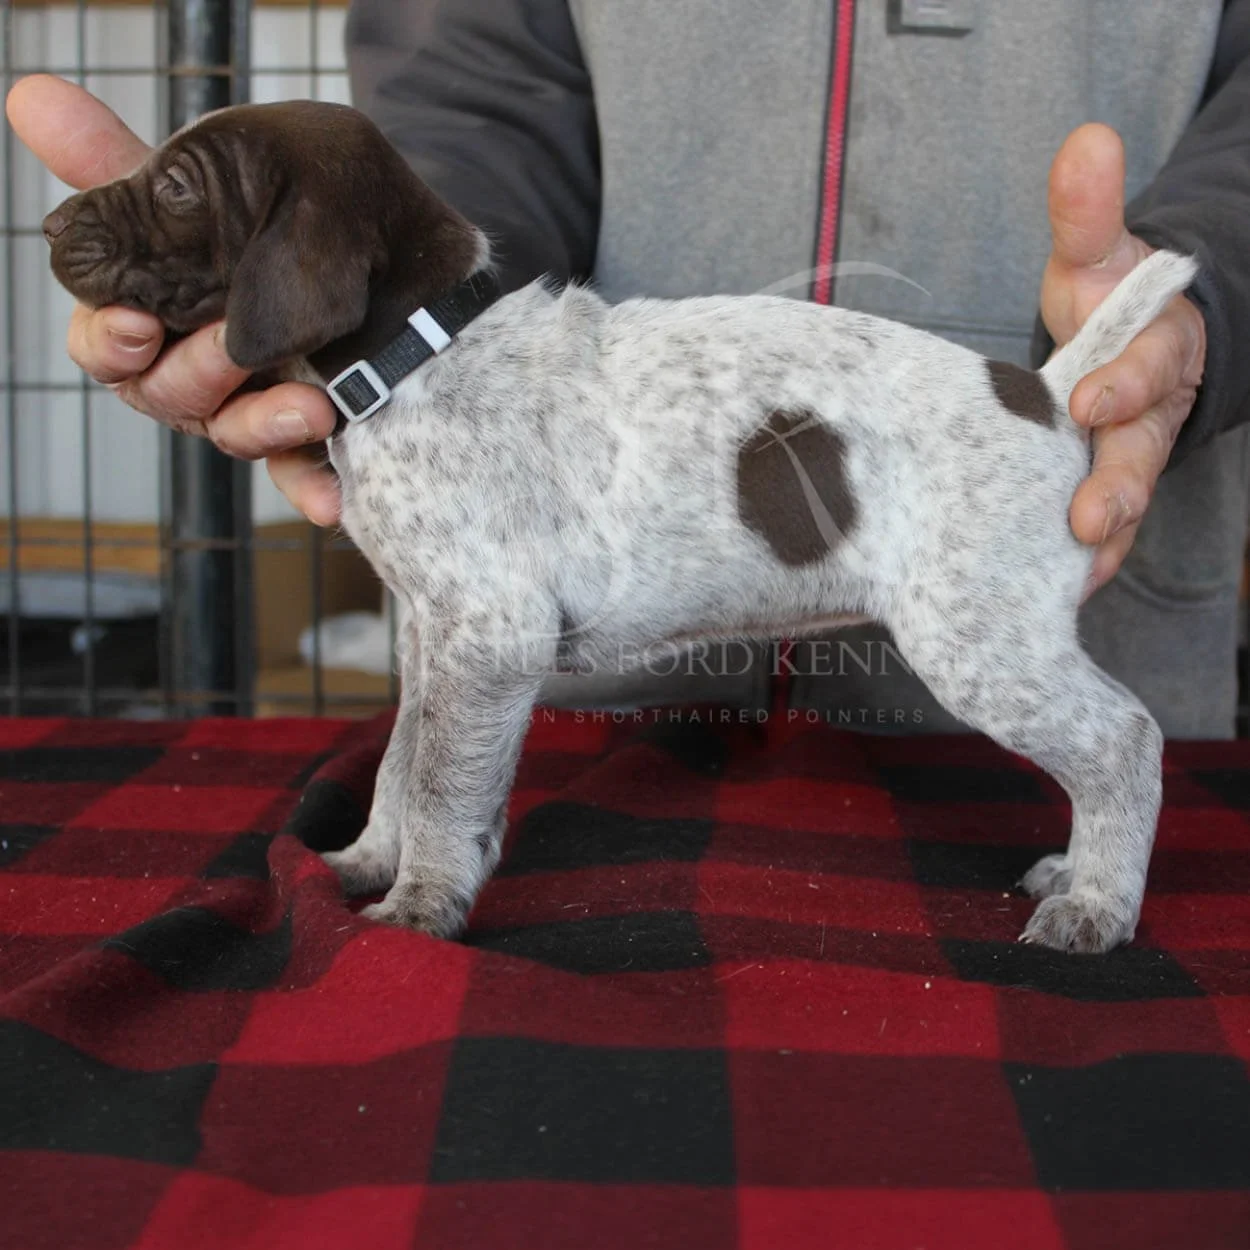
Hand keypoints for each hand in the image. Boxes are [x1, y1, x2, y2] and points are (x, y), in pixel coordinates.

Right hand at [4, 75, 341, 525]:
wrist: (381, 237)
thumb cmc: (274, 207)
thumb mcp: (201, 177)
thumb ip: (118, 161)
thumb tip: (27, 91)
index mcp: (151, 312)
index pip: (103, 342)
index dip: (110, 340)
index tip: (136, 325)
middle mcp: (193, 367)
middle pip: (163, 395)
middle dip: (194, 373)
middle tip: (233, 347)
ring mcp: (250, 405)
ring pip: (233, 434)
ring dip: (262, 424)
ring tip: (312, 405)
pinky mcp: (308, 439)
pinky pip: (302, 476)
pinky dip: (311, 490)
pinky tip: (333, 504)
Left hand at [1041, 123, 1205, 597]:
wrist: (1126, 342)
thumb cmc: (1106, 300)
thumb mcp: (1097, 252)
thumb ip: (1089, 211)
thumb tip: (1087, 140)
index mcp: (1155, 350)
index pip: (1148, 367)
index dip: (1124, 383)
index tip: (1090, 400)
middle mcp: (1148, 413)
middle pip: (1141, 453)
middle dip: (1118, 487)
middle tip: (1090, 521)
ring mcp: (1126, 458)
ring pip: (1121, 502)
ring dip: (1101, 541)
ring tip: (1071, 576)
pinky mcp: (1099, 491)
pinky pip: (1098, 533)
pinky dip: (1082, 562)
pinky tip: (1055, 593)